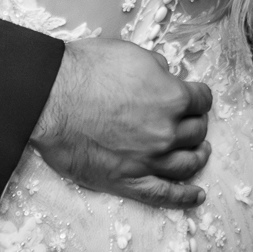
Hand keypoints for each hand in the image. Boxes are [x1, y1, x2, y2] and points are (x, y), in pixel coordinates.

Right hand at [31, 39, 211, 210]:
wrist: (50, 97)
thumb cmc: (86, 70)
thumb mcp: (131, 54)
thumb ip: (156, 68)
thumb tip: (164, 76)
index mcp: (171, 98)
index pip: (202, 100)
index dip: (199, 96)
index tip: (196, 98)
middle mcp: (166, 132)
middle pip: (196, 132)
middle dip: (196, 124)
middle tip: (191, 121)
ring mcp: (148, 160)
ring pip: (187, 164)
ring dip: (197, 157)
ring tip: (200, 153)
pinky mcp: (127, 181)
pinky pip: (163, 195)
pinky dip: (184, 197)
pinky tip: (196, 195)